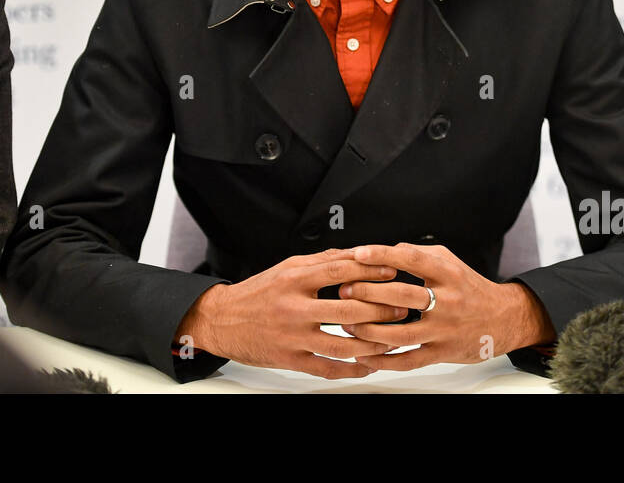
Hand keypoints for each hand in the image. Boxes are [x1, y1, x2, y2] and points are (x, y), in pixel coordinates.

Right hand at [173, 248, 409, 378]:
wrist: (222, 319)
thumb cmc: (258, 292)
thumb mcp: (286, 268)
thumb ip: (320, 262)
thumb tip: (355, 254)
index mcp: (294, 279)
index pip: (340, 271)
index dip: (370, 270)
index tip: (393, 271)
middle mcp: (294, 307)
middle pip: (347, 308)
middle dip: (379, 310)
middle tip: (401, 308)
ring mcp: (292, 335)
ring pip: (341, 343)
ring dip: (371, 344)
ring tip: (391, 340)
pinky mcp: (289, 358)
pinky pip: (326, 368)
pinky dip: (350, 370)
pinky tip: (366, 366)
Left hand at [339, 242, 555, 371]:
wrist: (504, 319)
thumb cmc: (470, 288)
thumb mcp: (451, 262)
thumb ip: (420, 254)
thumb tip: (386, 251)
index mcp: (448, 273)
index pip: (411, 259)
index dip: (383, 255)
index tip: (358, 254)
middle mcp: (447, 300)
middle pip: (402, 296)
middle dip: (368, 293)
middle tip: (344, 290)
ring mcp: (444, 329)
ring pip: (400, 333)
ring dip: (369, 330)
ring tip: (347, 323)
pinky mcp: (442, 352)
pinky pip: (408, 360)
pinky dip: (384, 360)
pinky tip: (365, 355)